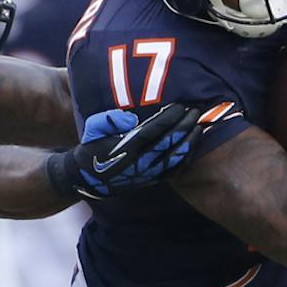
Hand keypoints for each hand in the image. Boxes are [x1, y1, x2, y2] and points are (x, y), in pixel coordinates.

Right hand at [47, 102, 203, 201]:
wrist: (88, 179)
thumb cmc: (91, 147)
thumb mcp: (93, 130)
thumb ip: (109, 121)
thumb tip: (130, 118)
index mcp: (124, 149)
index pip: (152, 131)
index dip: (168, 119)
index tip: (180, 106)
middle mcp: (138, 163)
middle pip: (167, 143)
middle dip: (183, 127)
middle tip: (196, 111)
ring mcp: (146, 173)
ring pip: (173, 158)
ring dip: (188, 142)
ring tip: (199, 126)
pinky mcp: (151, 180)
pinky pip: (173, 170)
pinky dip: (185, 158)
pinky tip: (193, 145)